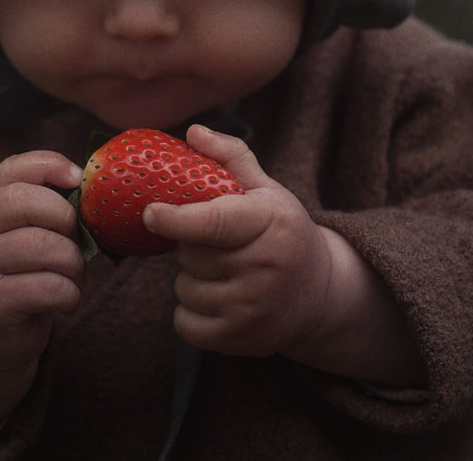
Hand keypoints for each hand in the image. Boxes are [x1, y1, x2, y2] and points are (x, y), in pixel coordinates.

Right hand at [0, 151, 85, 372]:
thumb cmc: (20, 275)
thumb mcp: (25, 235)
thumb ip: (48, 209)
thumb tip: (95, 189)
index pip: (13, 169)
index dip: (51, 166)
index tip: (79, 180)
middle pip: (27, 203)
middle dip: (68, 221)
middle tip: (78, 244)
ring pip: (44, 246)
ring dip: (74, 264)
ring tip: (73, 276)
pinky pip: (47, 287)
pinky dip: (69, 294)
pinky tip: (64, 301)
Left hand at [143, 124, 332, 357]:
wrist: (322, 295)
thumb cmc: (284, 234)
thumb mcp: (268, 191)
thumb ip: (230, 158)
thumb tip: (192, 132)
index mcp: (270, 222)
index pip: (212, 221)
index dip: (175, 218)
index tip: (150, 212)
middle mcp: (264, 267)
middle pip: (190, 255)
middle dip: (191, 247)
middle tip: (218, 245)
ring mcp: (253, 307)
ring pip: (184, 289)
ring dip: (192, 280)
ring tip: (223, 273)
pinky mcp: (241, 340)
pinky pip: (186, 324)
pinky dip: (190, 313)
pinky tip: (218, 299)